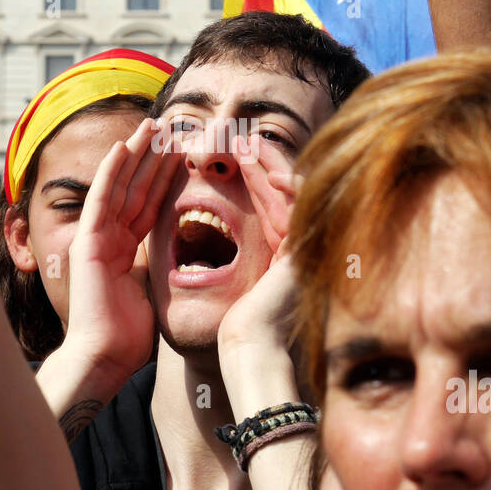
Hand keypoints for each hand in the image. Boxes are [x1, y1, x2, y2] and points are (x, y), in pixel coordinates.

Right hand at [60, 118, 180, 379]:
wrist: (106, 355)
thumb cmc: (130, 335)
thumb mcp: (155, 291)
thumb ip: (162, 266)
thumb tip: (189, 255)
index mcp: (127, 251)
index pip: (150, 206)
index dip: (165, 179)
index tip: (182, 154)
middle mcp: (111, 239)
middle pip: (136, 189)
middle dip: (153, 158)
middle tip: (171, 128)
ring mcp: (97, 238)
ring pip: (120, 186)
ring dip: (135, 154)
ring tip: (152, 126)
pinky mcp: (87, 241)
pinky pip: (101, 199)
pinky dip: (111, 172)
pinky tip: (122, 147)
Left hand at [219, 136, 302, 357]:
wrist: (248, 350)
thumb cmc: (226, 323)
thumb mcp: (215, 275)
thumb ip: (208, 252)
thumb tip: (183, 232)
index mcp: (277, 253)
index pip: (269, 204)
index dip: (254, 177)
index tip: (233, 156)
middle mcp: (295, 247)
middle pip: (284, 193)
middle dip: (264, 164)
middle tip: (245, 139)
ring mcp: (305, 250)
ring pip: (293, 196)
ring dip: (271, 169)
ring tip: (250, 145)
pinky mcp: (307, 255)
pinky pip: (302, 214)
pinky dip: (289, 192)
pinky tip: (270, 174)